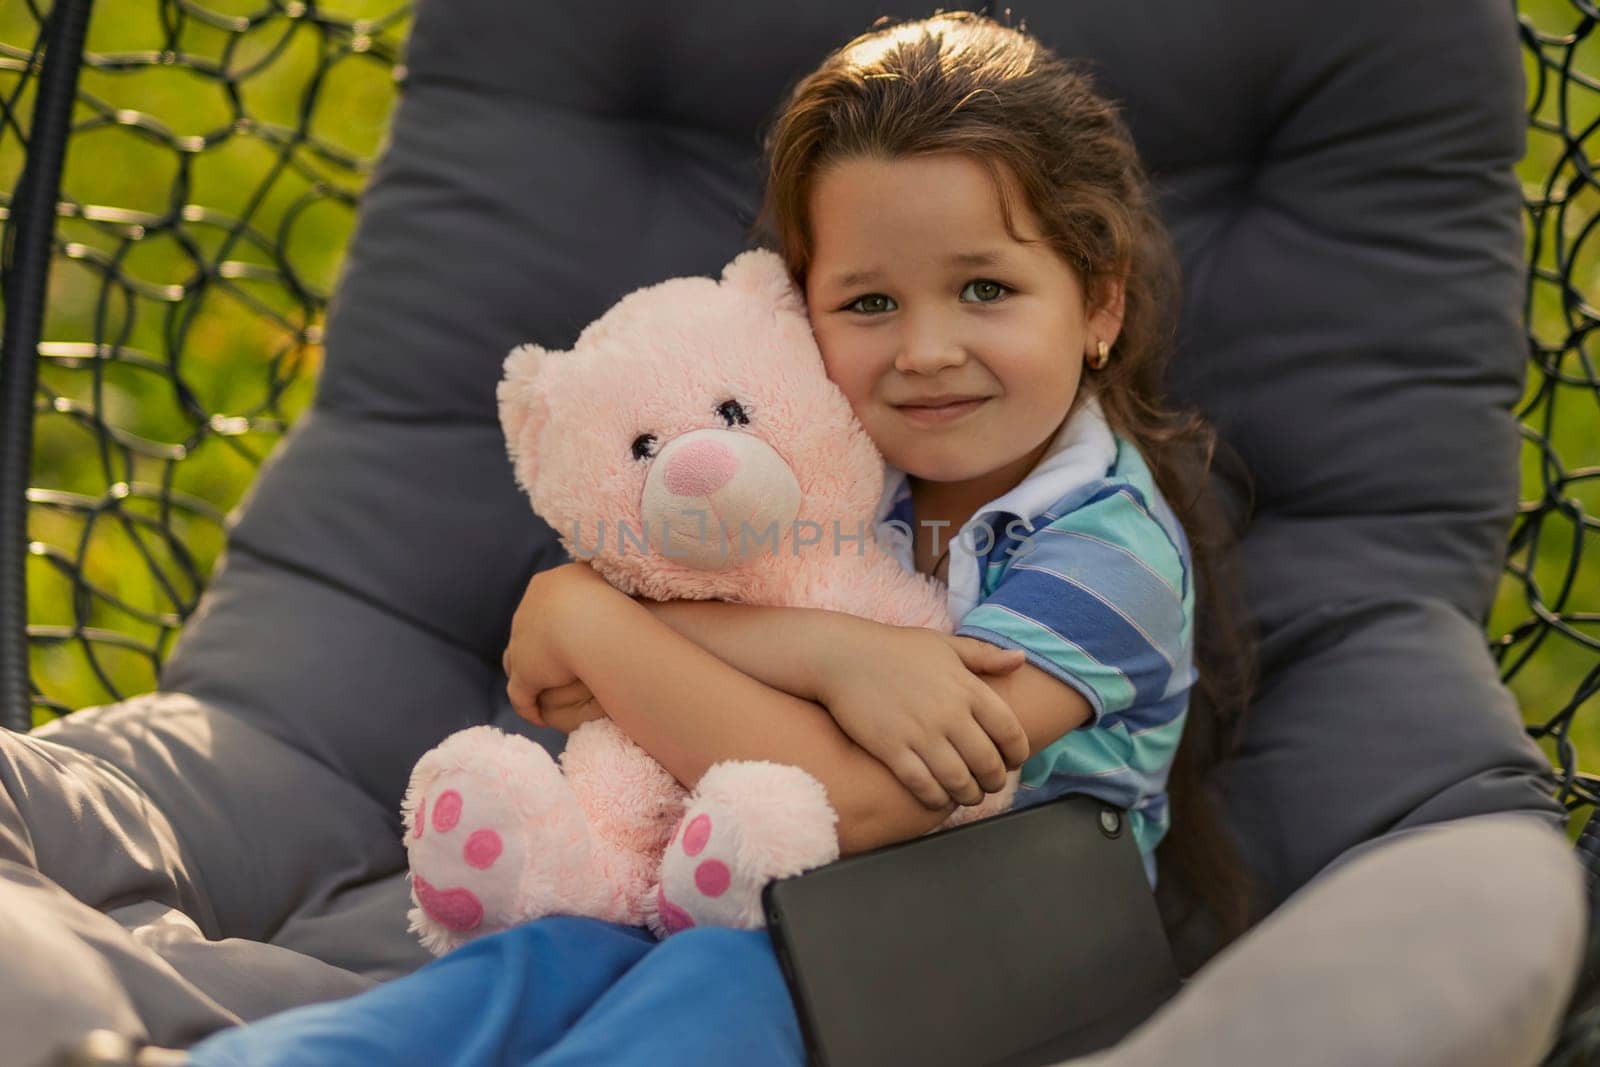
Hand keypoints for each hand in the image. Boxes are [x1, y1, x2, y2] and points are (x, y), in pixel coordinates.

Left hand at [503, 561, 612, 725]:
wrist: (595, 620)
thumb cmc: (617, 603)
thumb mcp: (613, 592)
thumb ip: (608, 599)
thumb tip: (617, 603)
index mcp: (548, 584)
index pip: (541, 606)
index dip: (552, 623)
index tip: (567, 636)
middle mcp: (529, 608)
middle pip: (525, 630)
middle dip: (536, 648)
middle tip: (555, 668)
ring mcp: (521, 640)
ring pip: (514, 660)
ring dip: (529, 677)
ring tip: (542, 695)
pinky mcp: (524, 671)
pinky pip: (520, 694)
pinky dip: (528, 706)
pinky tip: (538, 718)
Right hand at [815, 626, 1030, 809]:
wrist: (842, 655)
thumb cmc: (895, 648)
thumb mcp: (944, 645)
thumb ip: (985, 655)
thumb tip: (1022, 659)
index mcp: (967, 688)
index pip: (1010, 732)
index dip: (1017, 754)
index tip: (1013, 761)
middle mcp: (948, 713)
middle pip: (987, 763)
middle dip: (994, 782)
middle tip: (990, 785)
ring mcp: (919, 733)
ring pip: (958, 781)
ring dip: (969, 795)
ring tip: (968, 795)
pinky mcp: (891, 749)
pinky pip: (923, 786)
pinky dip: (937, 799)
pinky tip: (938, 798)